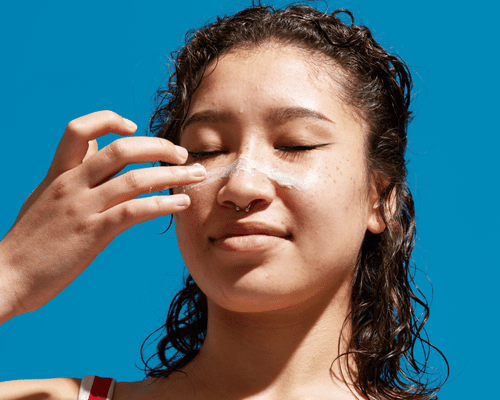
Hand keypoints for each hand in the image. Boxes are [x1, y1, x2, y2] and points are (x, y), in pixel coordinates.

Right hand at [0, 111, 204, 322]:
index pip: (81, 130)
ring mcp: (82, 208)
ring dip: (172, 175)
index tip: (134, 127)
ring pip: (135, 179)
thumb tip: (95, 152)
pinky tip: (182, 204)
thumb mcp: (45, 196)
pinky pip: (134, 211)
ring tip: (196, 176)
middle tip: (182, 155)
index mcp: (58, 173)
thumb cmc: (30, 240)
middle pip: (121, 150)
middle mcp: (71, 184)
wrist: (5, 276)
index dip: (109, 121)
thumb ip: (70, 173)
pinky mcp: (92, 234)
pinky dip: (162, 204)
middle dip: (158, 147)